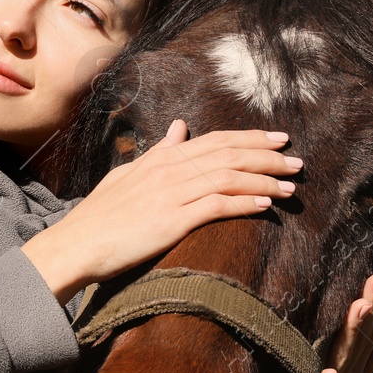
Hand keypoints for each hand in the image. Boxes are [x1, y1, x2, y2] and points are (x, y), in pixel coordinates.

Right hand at [23, 118, 302, 303]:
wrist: (76, 245)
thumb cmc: (99, 217)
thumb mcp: (128, 175)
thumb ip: (158, 152)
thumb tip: (179, 128)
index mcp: (160, 159)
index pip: (214, 140)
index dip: (249, 138)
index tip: (277, 139)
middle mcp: (168, 170)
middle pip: (228, 154)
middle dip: (266, 156)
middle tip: (296, 161)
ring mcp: (170, 194)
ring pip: (227, 177)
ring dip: (263, 180)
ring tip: (289, 186)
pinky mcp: (171, 220)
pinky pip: (215, 206)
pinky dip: (243, 202)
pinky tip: (265, 204)